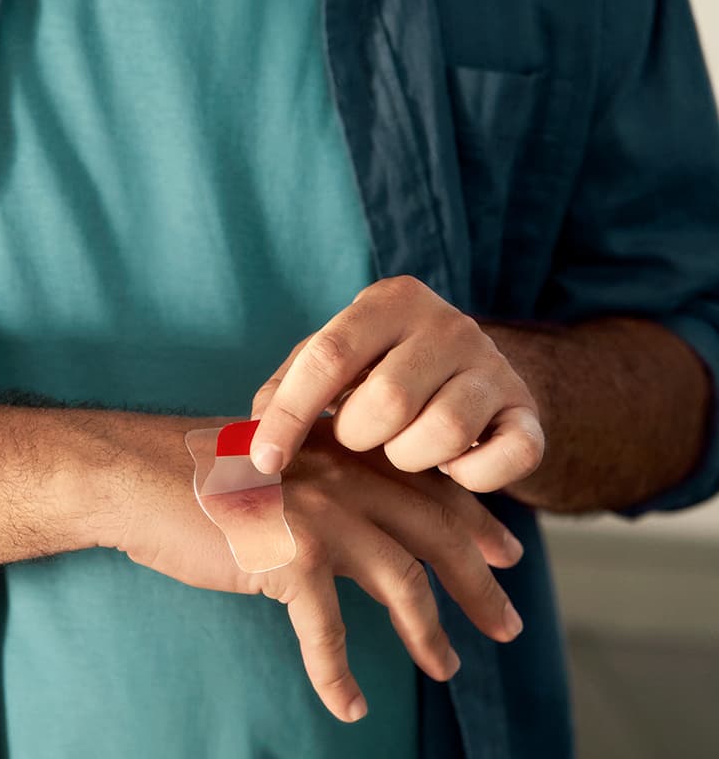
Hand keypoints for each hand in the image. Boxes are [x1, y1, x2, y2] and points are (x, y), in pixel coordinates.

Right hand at [105, 417, 524, 722]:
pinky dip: (340, 675)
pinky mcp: (286, 557)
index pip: (426, 485)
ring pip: (402, 580)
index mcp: (340, 451)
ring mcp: (317, 513)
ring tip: (449, 669)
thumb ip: (316, 480)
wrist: (135, 472)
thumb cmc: (194, 471)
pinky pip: (327, 631)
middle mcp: (341, 476)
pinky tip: (348, 706)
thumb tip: (349, 520)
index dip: (472, 521)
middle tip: (509, 623)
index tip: (505, 552)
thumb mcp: (271, 460)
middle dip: (478, 581)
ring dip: (430, 633)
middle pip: (433, 531)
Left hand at [248, 276, 544, 493]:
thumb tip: (250, 439)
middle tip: (359, 438)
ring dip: (409, 459)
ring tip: (402, 447)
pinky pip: (503, 461)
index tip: (264, 461)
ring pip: (441, 433)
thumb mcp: (334, 361)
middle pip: (386, 400)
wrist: (471, 370)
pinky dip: (469, 478)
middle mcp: (448, 324)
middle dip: (358, 436)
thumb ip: (288, 387)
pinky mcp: (528, 413)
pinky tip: (451, 467)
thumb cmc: (381, 367)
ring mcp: (493, 366)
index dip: (291, 414)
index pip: (329, 356)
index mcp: (390, 301)